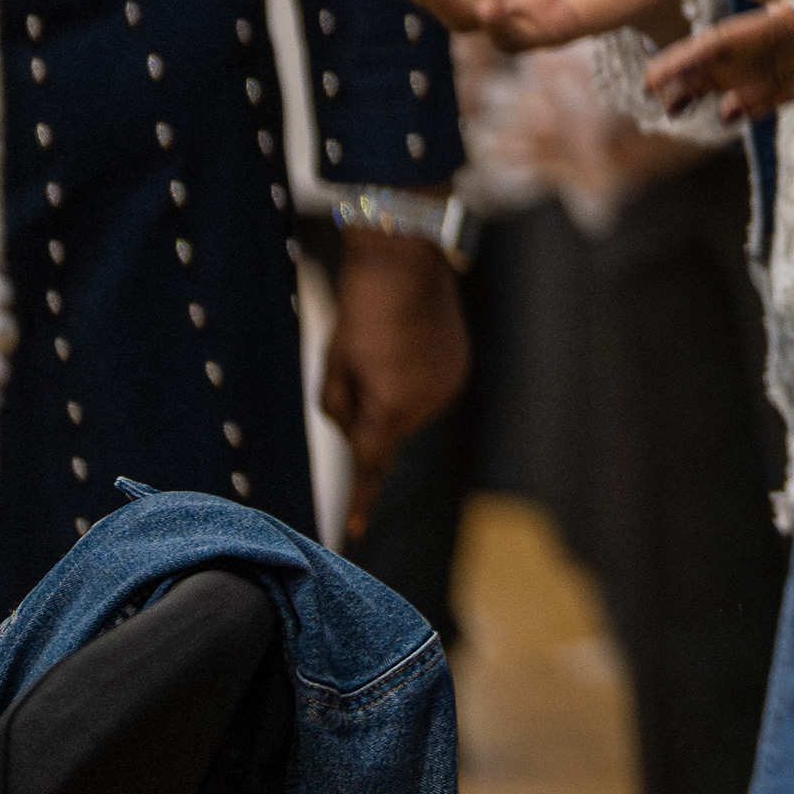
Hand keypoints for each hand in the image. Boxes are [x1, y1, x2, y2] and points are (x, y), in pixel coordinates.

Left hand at [322, 229, 468, 541]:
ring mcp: (450, 384)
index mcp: (392, 406)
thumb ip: (338, 408)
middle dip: (366, 410)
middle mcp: (428, 404)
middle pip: (385, 429)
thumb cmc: (362, 311)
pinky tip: (406, 343)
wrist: (407, 262)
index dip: (359, 500)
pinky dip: (412, 376)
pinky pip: (427, 388)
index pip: (370, 464)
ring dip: (390, 391)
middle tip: (356, 364)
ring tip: (386, 346)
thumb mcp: (334, 364)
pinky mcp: (460, 366)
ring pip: (407, 409)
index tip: (352, 532)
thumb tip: (356, 426)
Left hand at [643, 0, 793, 122]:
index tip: (668, 66)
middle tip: (655, 97)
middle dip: (708, 78)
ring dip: (736, 93)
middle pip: (767, 64)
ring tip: (688, 109)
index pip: (771, 29)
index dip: (714, 49)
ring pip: (789, 81)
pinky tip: (756, 105)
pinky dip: (780, 97)